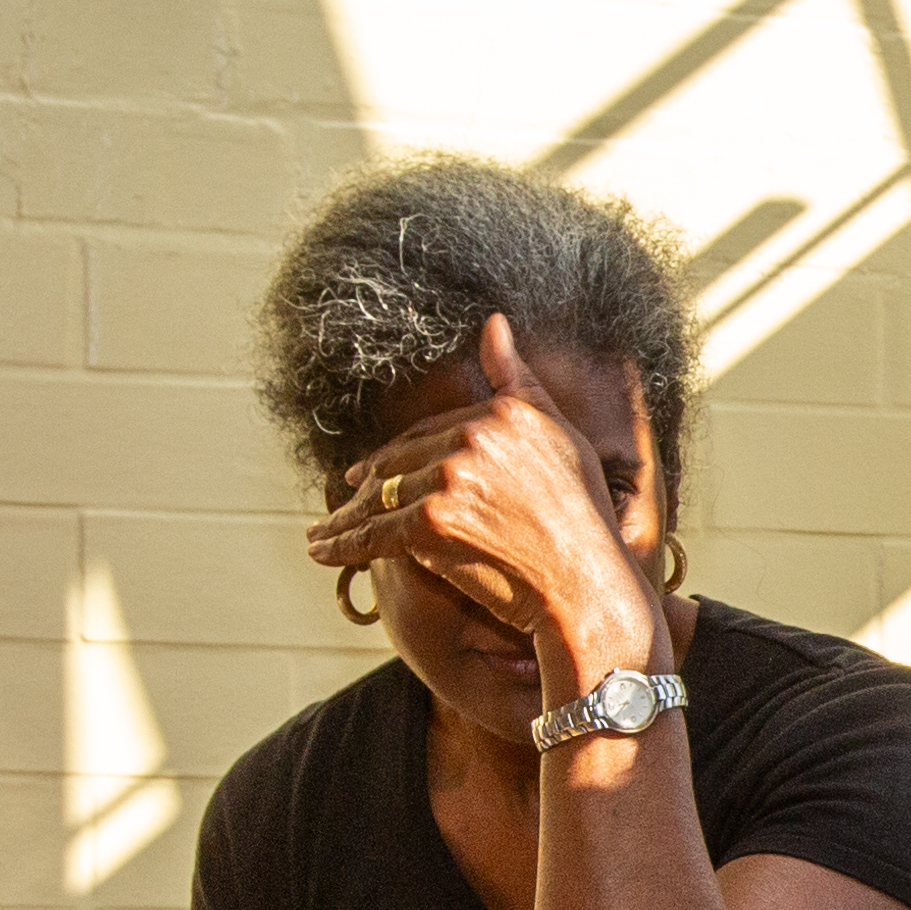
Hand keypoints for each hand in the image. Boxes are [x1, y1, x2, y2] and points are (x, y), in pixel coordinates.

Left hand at [306, 313, 663, 679]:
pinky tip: (323, 550)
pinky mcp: (429, 523)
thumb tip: (493, 322)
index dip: (401, 452)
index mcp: (501, 414)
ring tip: (323, 533)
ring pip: (382, 496)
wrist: (587, 587)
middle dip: (368, 484)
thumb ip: (518, 381)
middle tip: (343, 499)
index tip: (374, 469)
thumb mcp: (559, 436)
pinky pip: (374, 532)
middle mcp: (472, 439)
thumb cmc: (583, 522)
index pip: (432, 431)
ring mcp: (448, 479)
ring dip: (345, 517)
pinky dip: (343, 544)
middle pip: (402, 460)